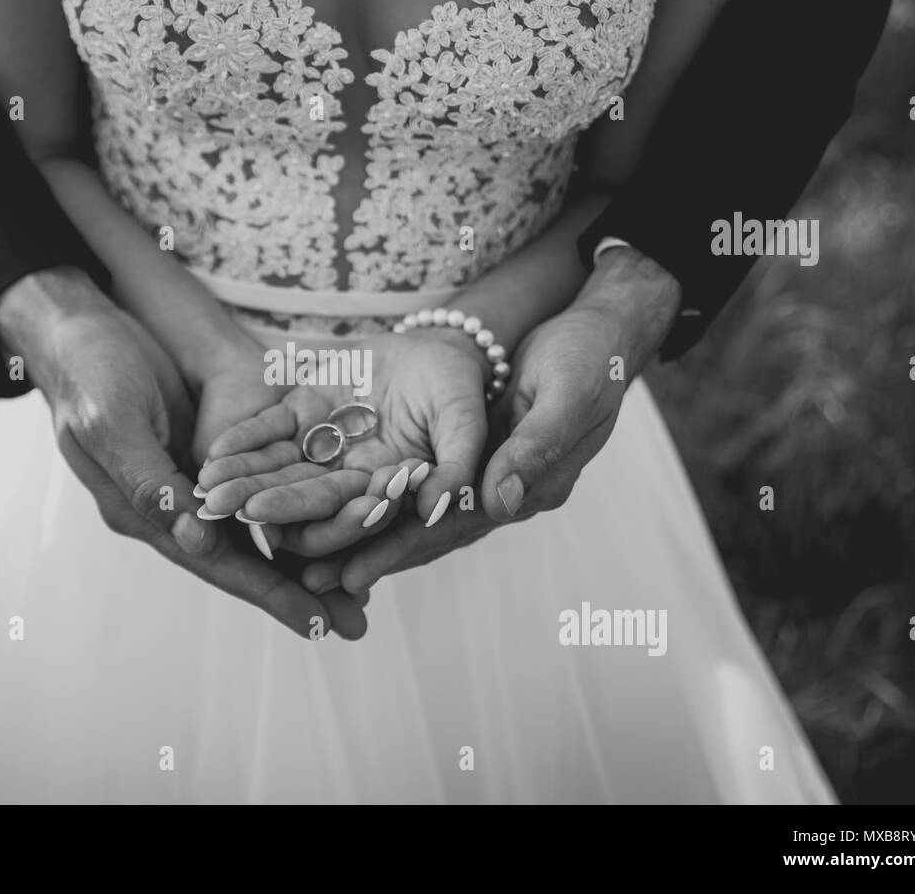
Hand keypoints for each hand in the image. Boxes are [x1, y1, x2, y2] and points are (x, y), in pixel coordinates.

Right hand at [0, 267, 366, 638]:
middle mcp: (170, 508)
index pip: (215, 564)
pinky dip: (294, 509)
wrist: (81, 326)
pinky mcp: (208, 454)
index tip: (316, 625)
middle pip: (244, 560)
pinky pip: (259, 490)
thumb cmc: (89, 370)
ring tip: (356, 591)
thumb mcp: (110, 421)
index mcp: (141, 511)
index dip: (267, 594)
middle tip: (356, 623)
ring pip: (257, 531)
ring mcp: (190, 482)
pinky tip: (333, 521)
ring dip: (304, 560)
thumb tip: (193, 541)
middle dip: (299, 591)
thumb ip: (148, 481)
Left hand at [195, 328, 490, 558]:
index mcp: (386, 491)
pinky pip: (269, 428)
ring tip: (207, 487)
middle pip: (303, 498)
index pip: (349, 517)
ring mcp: (323, 444)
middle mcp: (348, 476)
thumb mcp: (465, 425)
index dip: (317, 526)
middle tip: (225, 512)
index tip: (280, 532)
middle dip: (263, 506)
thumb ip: (455, 466)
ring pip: (277, 467)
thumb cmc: (459, 391)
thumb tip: (437, 508)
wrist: (440, 349)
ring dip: (242, 477)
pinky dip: (243, 438)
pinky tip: (213, 450)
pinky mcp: (304, 411)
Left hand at [311, 246, 681, 593]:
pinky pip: (420, 483)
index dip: (402, 550)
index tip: (352, 573)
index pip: (456, 526)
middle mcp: (507, 493)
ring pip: (418, 513)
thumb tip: (500, 504)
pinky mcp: (475, 454)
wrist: (603, 334)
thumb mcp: (567, 395)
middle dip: (371, 555)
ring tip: (310, 558)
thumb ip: (535, 448)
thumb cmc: (589, 360)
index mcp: (533, 488)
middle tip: (311, 580)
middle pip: (428, 532)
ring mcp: (491, 476)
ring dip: (367, 535)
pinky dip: (381, 497)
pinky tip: (341, 506)